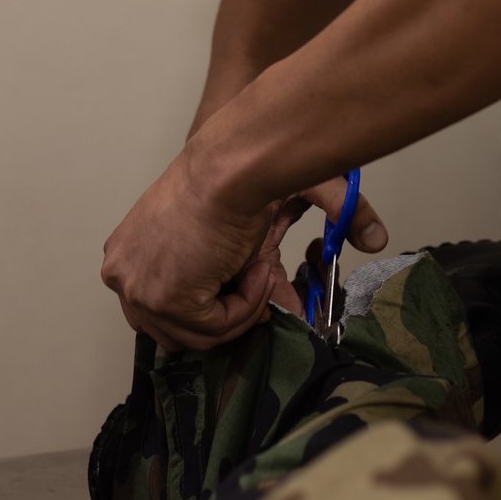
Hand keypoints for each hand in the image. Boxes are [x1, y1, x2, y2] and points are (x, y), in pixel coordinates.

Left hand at [101, 151, 387, 350]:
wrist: (234, 165)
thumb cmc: (242, 176)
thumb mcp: (262, 222)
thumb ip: (300, 243)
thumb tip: (374, 240)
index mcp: (135, 251)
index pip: (169, 307)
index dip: (218, 308)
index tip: (254, 291)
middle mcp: (126, 272)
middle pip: (179, 326)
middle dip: (229, 310)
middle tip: (259, 278)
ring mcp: (138, 289)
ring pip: (198, 334)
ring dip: (241, 305)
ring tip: (257, 265)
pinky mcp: (160, 300)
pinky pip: (214, 330)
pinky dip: (244, 306)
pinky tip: (253, 267)